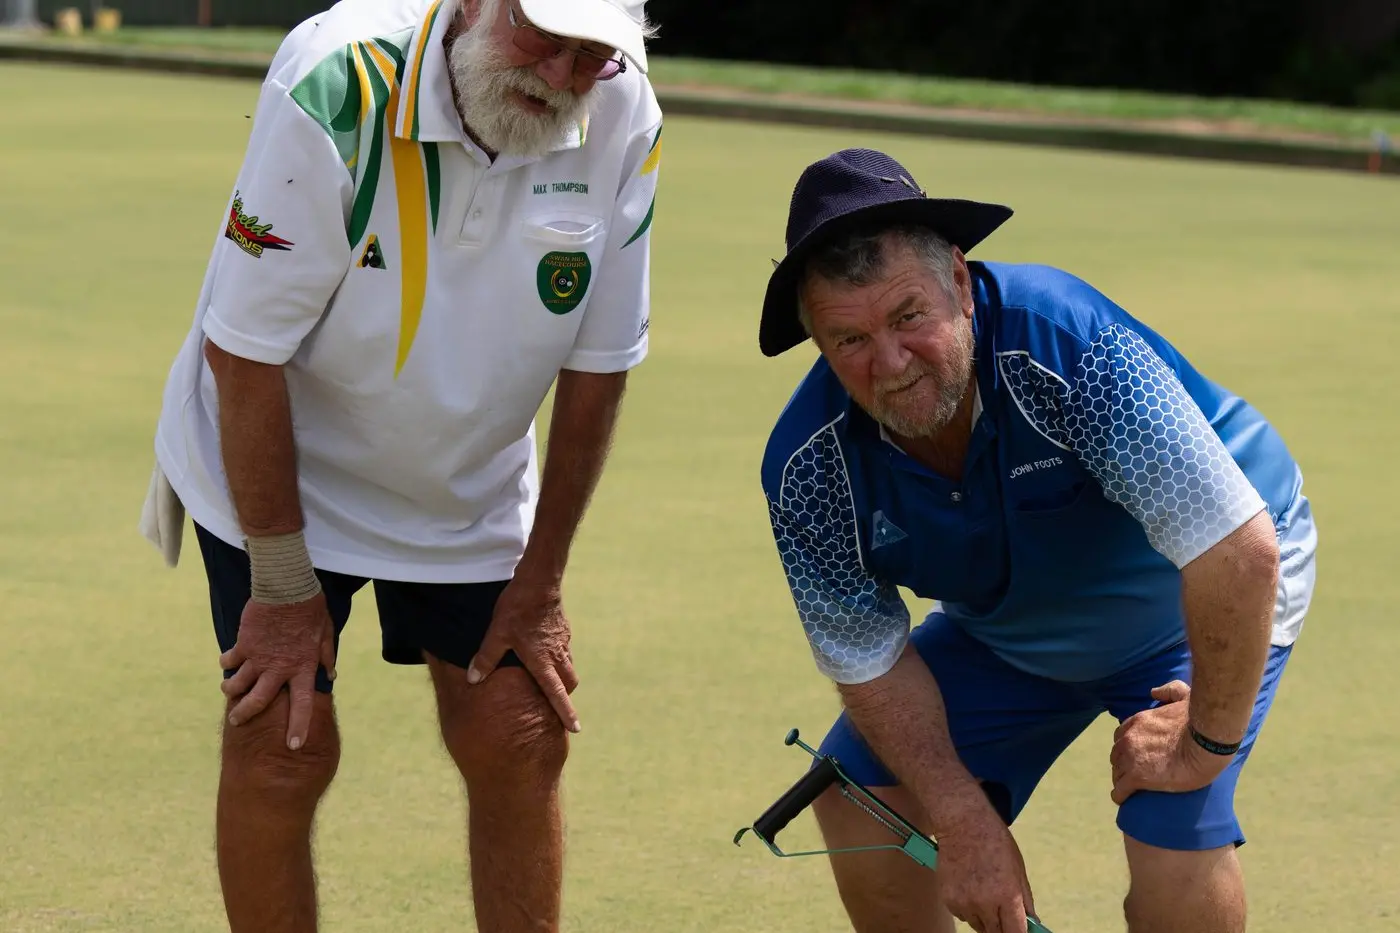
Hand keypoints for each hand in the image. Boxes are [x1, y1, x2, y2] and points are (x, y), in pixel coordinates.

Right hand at [219, 594, 336, 750]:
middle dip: (245, 715)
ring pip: (237, 684)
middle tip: (236, 721)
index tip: (294, 746)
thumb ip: (326, 656)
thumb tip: (331, 675)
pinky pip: (229, 661)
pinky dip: (227, 663)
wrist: (287, 587)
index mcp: (302, 667)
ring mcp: (258, 658)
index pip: (303, 705)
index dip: (299, 726)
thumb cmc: (310, 609)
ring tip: (229, 691)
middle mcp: (278, 668)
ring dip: (231, 690)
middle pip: (258, 701)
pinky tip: (228, 662)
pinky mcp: (243, 644)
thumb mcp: (326, 633)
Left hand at [467, 578, 579, 732]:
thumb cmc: (517, 609)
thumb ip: (486, 658)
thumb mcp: (496, 634)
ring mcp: (563, 642)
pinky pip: (564, 651)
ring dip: (562, 677)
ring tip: (547, 679)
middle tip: (557, 705)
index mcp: (542, 661)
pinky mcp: (563, 630)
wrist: (539, 581)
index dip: (566, 713)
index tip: (575, 728)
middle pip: (569, 683)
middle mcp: (557, 654)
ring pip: (568, 667)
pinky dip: (558, 659)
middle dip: (565, 696)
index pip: (557, 694)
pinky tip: (543, 652)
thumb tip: (474, 679)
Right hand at [937, 801, 1038, 932]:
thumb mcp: (1018, 869)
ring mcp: (965, 902)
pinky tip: (968, 887)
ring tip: (983, 892)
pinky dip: (967, 907)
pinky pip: (962, 915)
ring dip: (983, 917)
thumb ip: (1025, 900)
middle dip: (1001, 927)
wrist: (963, 823)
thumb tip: (1032, 923)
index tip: (1018, 931)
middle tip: (1000, 911)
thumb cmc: (995, 841)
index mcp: (1008, 895)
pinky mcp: (949, 899)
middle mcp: (985, 903)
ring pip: (977, 925)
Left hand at [1110, 680, 1232, 804]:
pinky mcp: (1137, 778)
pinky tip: (1124, 800)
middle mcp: (1129, 739)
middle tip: (1134, 773)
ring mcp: (1131, 758)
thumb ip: (1169, 691)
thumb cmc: (1199, 719)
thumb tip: (1154, 692)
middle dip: (1123, 763)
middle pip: (1117, 755)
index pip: (1122, 736)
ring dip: (1122, 779)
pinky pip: (1121, 790)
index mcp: (1137, 722)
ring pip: (1118, 773)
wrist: (1207, 741)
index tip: (1135, 755)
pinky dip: (1121, 795)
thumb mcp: (1184, 696)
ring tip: (1130, 788)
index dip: (1127, 747)